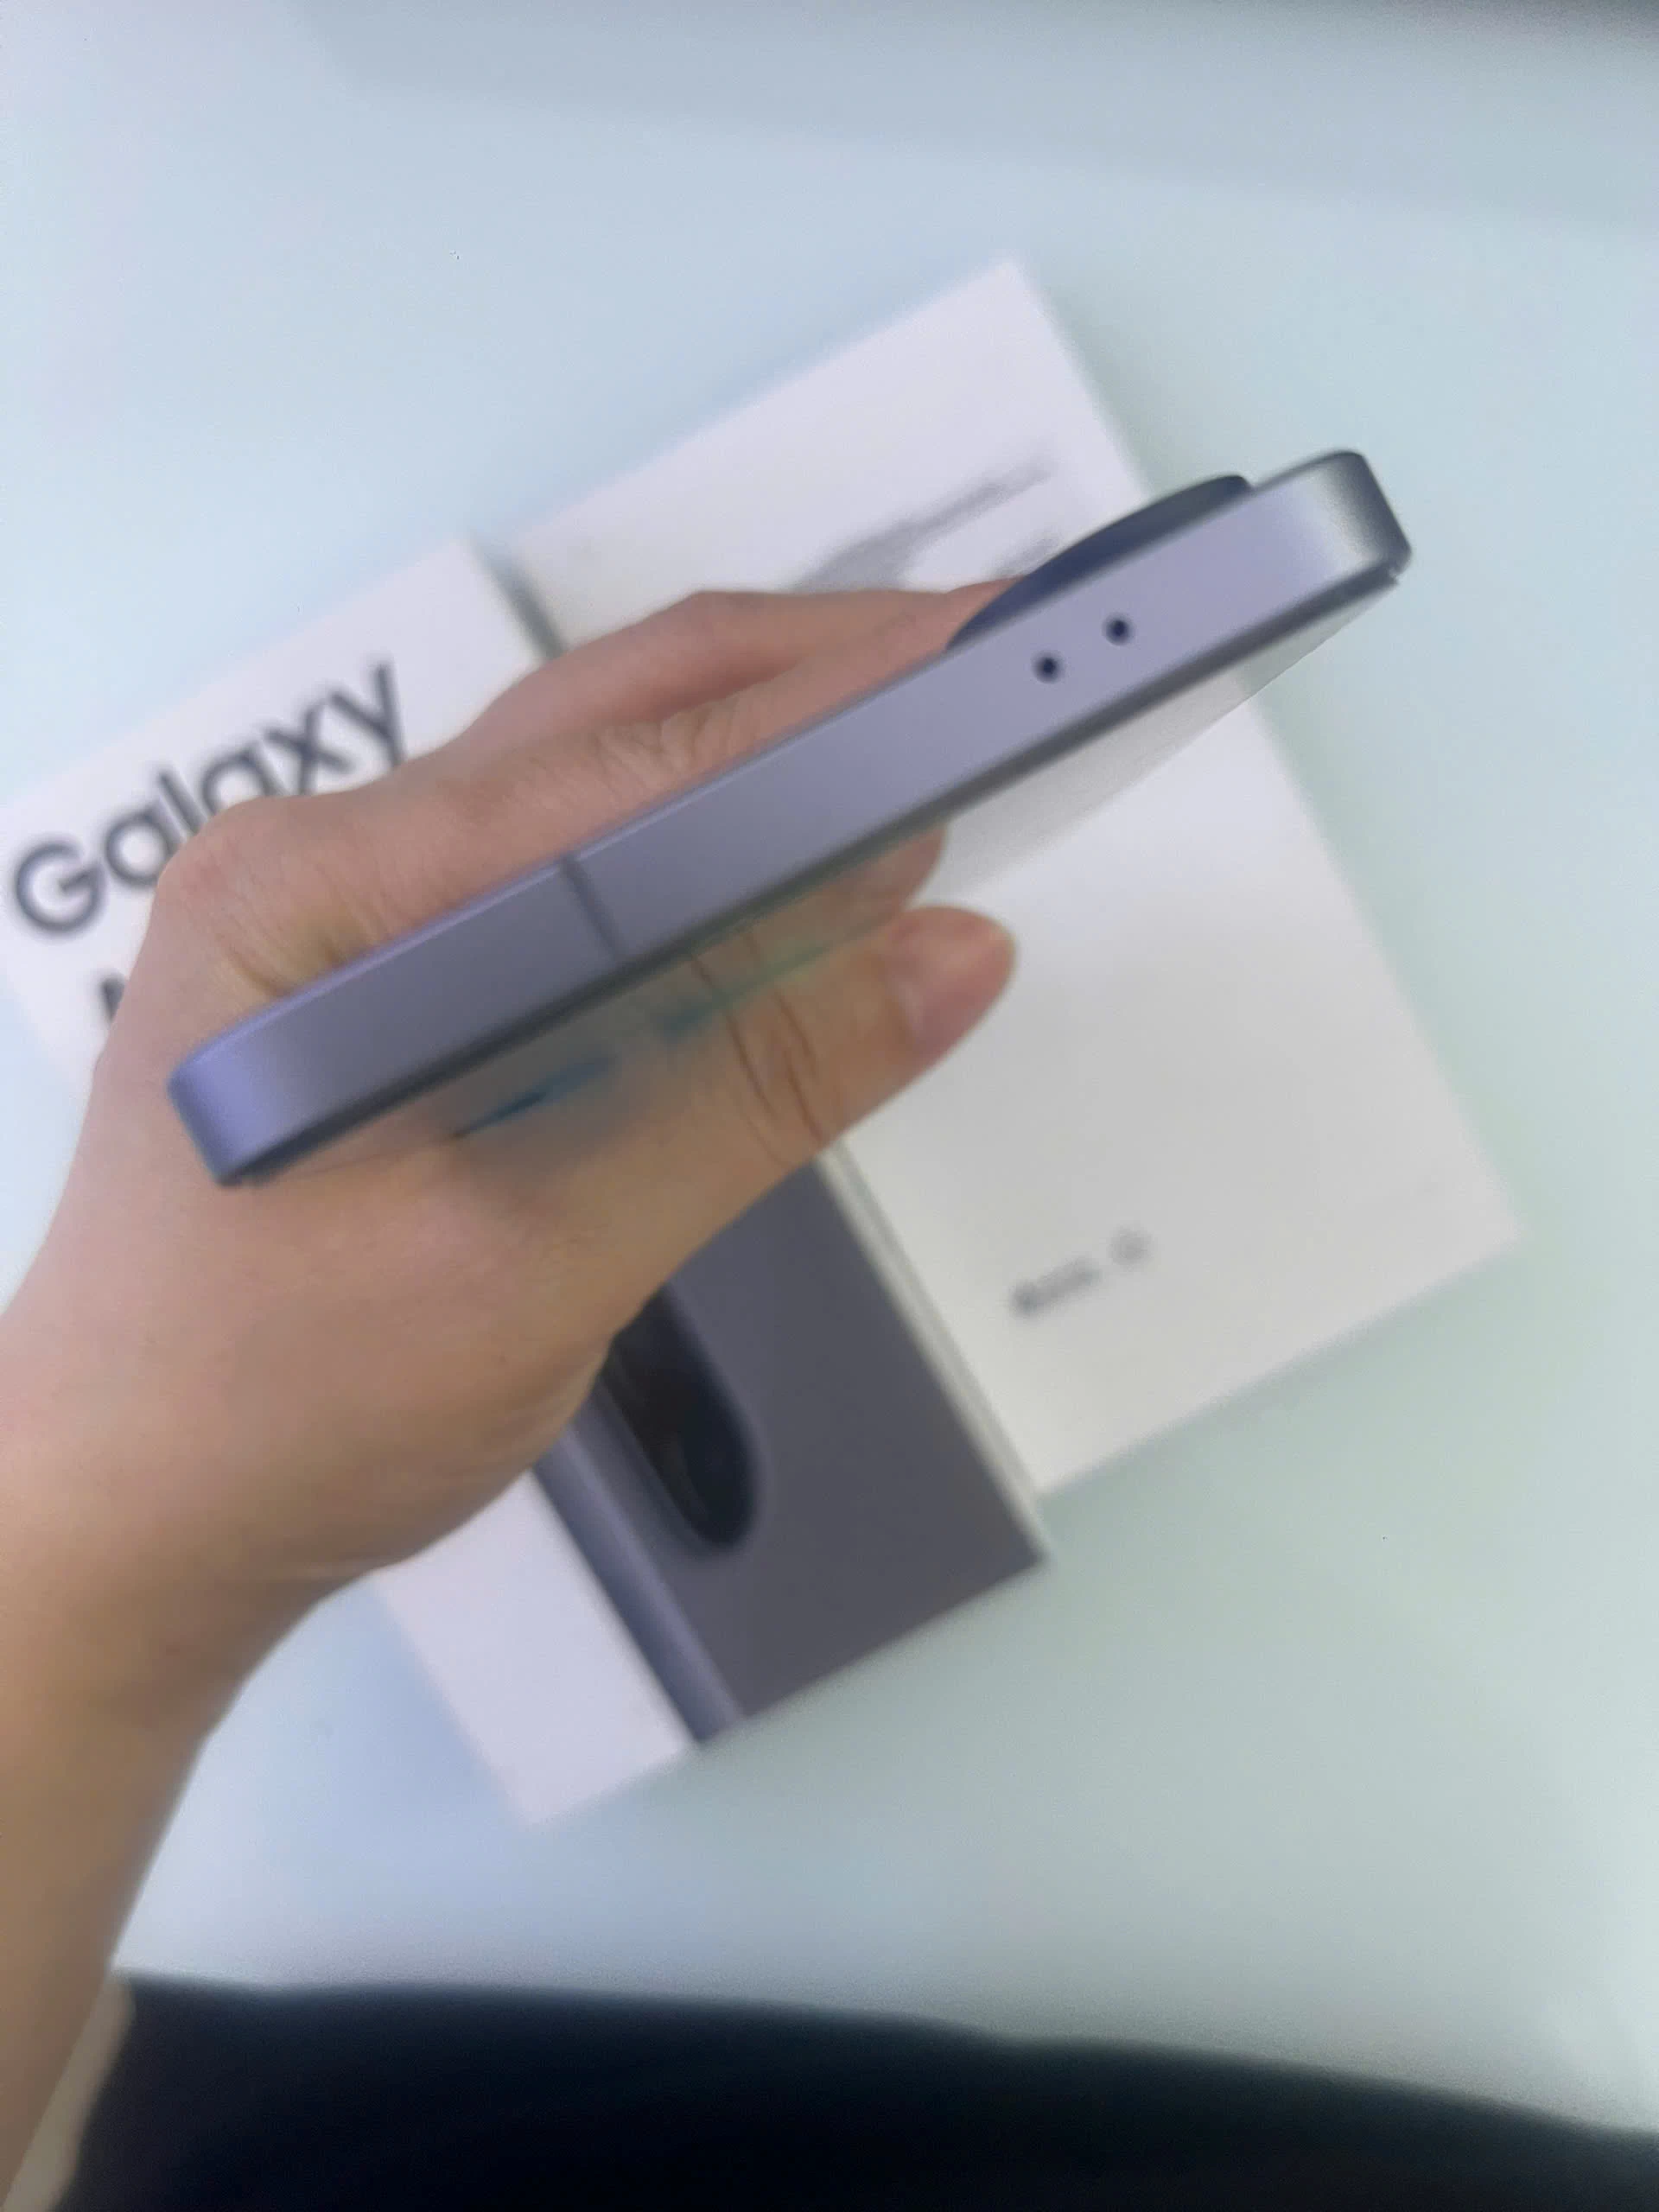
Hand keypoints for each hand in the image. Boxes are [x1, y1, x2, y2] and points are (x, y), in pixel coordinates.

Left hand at [0, 585, 1013, 1715]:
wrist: (131, 1522)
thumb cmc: (282, 1415)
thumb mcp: (537, 1265)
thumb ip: (750, 1097)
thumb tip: (958, 951)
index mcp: (318, 894)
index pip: (623, 769)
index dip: (830, 714)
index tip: (1001, 655)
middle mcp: (324, 858)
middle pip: (607, 719)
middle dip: (815, 678)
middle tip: (1007, 655)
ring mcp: (351, 910)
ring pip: (596, 778)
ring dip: (769, 750)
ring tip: (944, 732)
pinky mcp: (395, 974)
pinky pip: (575, 875)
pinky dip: (711, 855)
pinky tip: (813, 862)